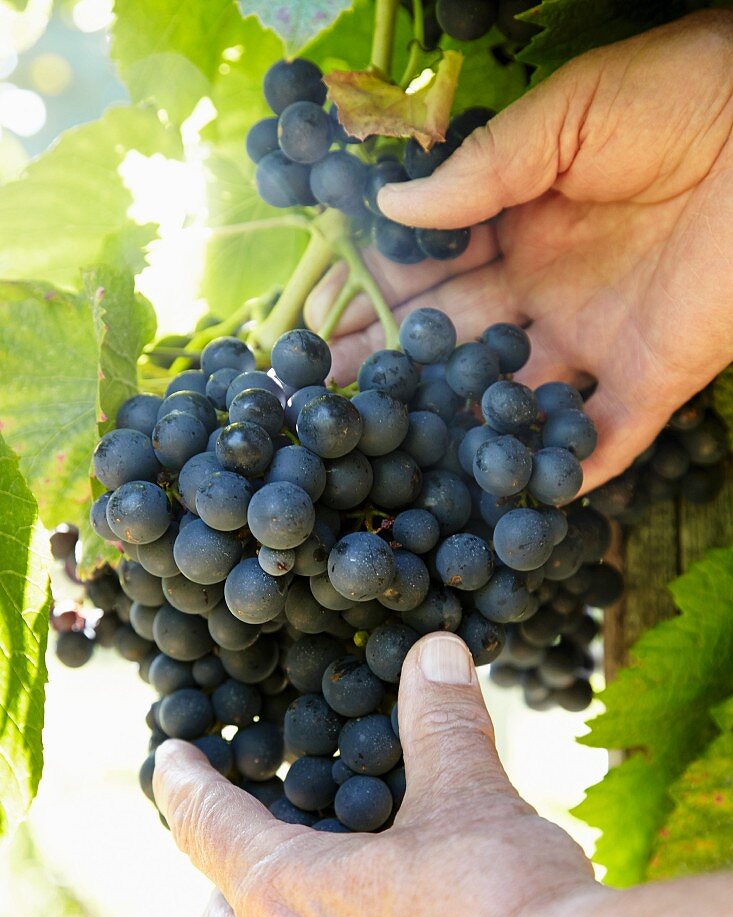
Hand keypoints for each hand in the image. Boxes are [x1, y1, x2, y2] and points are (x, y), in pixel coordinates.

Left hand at [153, 632, 599, 916]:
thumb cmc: (503, 908)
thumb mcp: (468, 797)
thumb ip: (441, 723)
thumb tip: (434, 652)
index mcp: (290, 898)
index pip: (209, 827)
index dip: (185, 784)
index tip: (166, 760)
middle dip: (221, 881)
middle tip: (250, 840)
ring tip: (337, 885)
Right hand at [306, 12, 732, 491]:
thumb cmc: (685, 95)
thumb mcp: (570, 114)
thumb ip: (485, 169)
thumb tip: (391, 209)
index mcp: (521, 223)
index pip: (429, 271)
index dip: (369, 297)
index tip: (309, 324)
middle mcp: (547, 290)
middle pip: (452, 341)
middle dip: (385, 370)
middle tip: (318, 400)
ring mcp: (597, 341)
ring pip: (509, 400)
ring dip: (449, 428)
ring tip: (381, 457)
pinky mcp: (654, 380)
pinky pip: (600, 441)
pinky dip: (559, 474)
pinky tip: (500, 501)